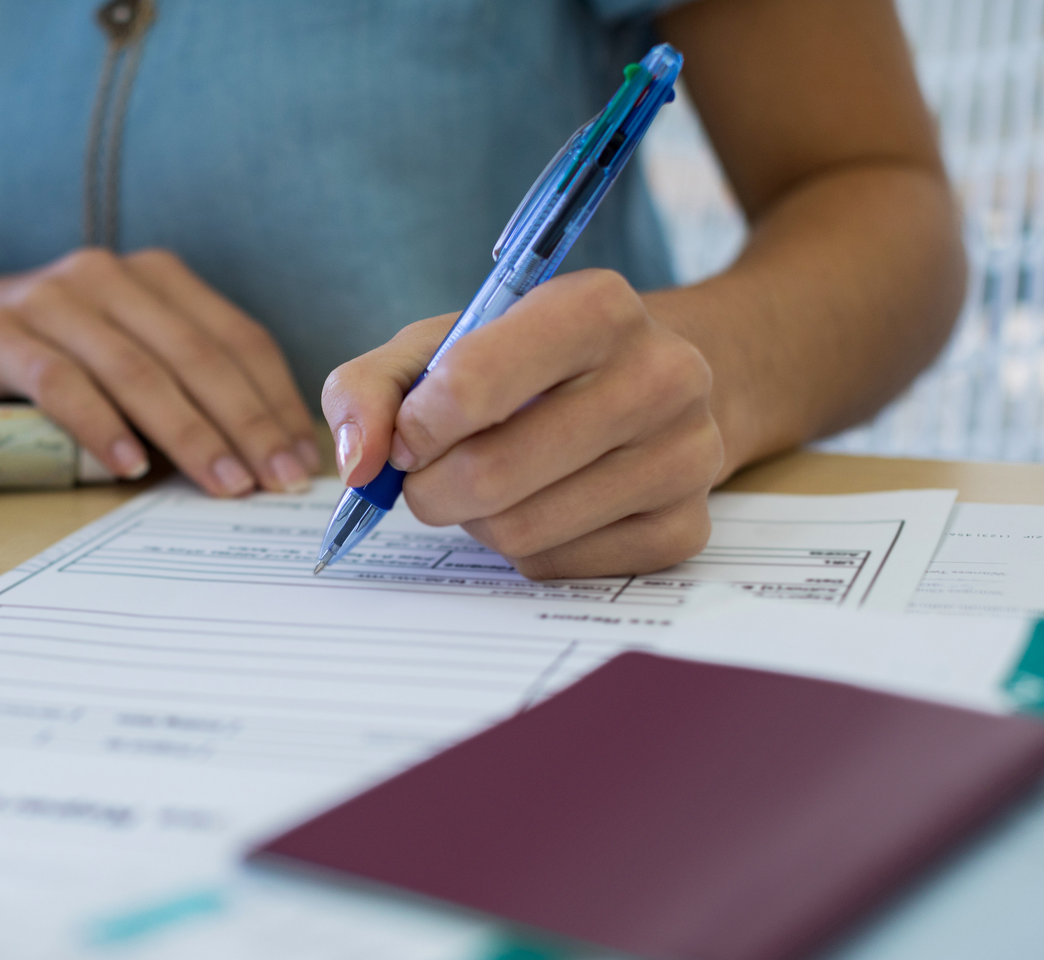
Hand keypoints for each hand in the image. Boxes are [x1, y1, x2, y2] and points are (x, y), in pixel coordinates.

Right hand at [0, 248, 319, 495]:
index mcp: (154, 278)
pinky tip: (130, 467)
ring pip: (138, 370)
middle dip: (247, 423)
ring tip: (222, 484)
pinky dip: (101, 426)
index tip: (301, 461)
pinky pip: (61, 383)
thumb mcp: (118, 361)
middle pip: (197, 355)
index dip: (275, 400)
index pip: (235, 338)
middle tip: (275, 482)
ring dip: (188, 433)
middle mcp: (108, 276)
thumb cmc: (40, 362)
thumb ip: (179, 389)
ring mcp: (51, 299)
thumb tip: (259, 459)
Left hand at [322, 269, 723, 578]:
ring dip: (475, 522)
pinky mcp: (685, 529)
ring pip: (521, 531)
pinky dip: (526, 551)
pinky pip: (559, 568)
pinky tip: (542, 507)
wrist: (645, 386)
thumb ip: (371, 387)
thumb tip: (357, 462)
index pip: (472, 381)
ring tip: (489, 486)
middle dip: (431, 489)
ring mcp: (686, 457)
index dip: (416, 425)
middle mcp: (662, 375)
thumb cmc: (524, 363)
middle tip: (428, 477)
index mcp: (598, 307)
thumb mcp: (442, 345)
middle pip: (490, 473)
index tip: (408, 436)